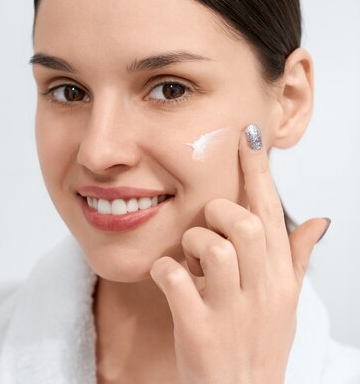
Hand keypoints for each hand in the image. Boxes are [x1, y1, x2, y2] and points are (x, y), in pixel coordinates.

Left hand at [149, 123, 329, 383]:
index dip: (258, 172)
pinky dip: (165, 270)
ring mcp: (231, 310)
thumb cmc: (257, 345)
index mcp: (279, 279)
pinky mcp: (199, 329)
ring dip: (192, 243)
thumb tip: (317, 221)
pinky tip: (169, 279)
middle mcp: (261, 291)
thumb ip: (296, 259)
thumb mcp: (284, 302)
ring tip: (191, 259)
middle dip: (220, 212)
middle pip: (247, 224)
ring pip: (212, 246)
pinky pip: (175, 278)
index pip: (272, 213)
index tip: (246, 138)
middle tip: (209, 223)